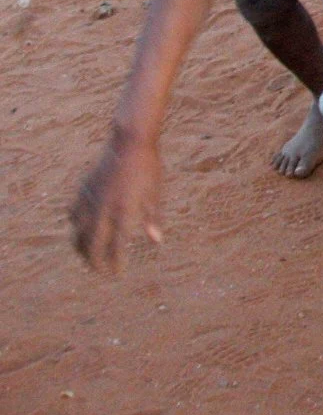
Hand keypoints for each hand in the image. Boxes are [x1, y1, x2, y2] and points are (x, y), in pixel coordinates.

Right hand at [71, 137, 164, 272]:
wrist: (130, 141)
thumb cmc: (148, 167)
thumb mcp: (155, 193)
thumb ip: (153, 218)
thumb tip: (157, 241)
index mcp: (124, 211)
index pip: (116, 245)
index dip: (115, 262)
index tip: (116, 273)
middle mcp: (103, 208)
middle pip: (93, 244)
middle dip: (94, 261)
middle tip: (99, 271)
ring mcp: (90, 199)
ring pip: (78, 232)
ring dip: (81, 248)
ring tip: (86, 257)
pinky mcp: (82, 190)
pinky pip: (73, 214)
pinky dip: (75, 226)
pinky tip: (80, 230)